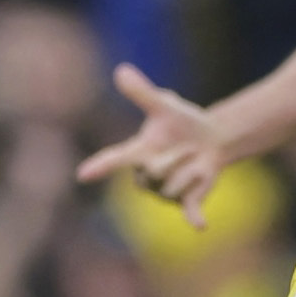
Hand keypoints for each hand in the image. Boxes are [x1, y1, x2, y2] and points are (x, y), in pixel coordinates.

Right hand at [78, 64, 232, 228]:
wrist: (212, 140)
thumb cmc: (181, 122)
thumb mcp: (165, 105)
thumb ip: (142, 93)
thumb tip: (121, 70)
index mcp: (137, 153)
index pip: (114, 159)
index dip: (100, 166)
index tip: (83, 175)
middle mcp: (145, 175)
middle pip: (155, 172)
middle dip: (177, 156)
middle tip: (189, 147)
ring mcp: (164, 191)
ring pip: (175, 186)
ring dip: (192, 169)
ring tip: (196, 160)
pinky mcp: (187, 201)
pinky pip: (189, 211)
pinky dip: (195, 218)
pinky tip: (201, 226)